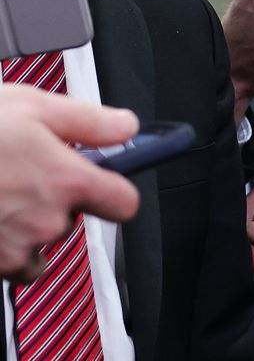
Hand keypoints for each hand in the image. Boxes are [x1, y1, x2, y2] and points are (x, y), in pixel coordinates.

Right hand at [0, 86, 140, 282]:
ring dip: (29, 227)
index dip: (116, 190)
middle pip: (74, 220)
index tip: (106, 183)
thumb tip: (125, 128)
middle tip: (27, 174)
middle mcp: (46, 220)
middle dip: (57, 200)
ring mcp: (15, 246)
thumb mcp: (34, 106)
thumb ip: (89, 121)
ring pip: (41, 244)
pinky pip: (11, 264)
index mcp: (67, 181)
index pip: (123, 203)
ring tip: (2, 195)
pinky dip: (4, 246)